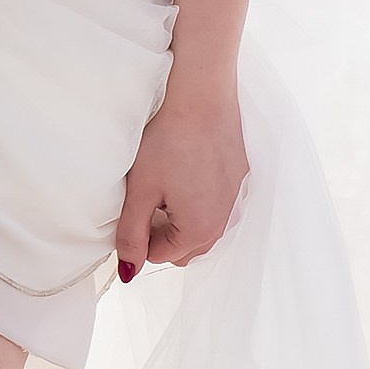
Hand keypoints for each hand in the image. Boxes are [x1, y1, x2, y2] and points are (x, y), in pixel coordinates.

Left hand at [115, 76, 248, 275]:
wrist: (202, 96)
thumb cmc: (168, 141)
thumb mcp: (139, 191)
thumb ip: (131, 235)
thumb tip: (128, 272)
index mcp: (200, 230)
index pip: (162, 256)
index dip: (139, 239)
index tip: (129, 212)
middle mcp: (225, 221)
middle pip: (186, 247)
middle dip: (162, 234)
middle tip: (144, 201)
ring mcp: (237, 199)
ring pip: (203, 226)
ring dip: (181, 218)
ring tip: (164, 185)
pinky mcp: (241, 178)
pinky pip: (217, 204)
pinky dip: (199, 199)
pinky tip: (185, 171)